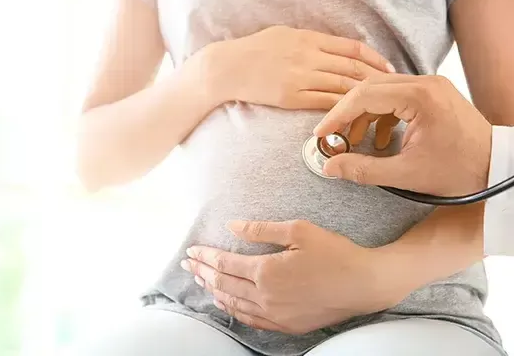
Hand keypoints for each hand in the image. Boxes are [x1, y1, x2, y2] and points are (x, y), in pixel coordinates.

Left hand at [180, 220, 406, 334]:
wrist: (365, 284)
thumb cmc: (335, 253)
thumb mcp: (299, 230)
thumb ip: (261, 230)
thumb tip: (232, 227)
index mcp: (266, 271)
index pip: (224, 263)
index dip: (205, 256)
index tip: (191, 250)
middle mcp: (265, 295)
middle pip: (223, 284)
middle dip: (202, 272)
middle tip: (186, 264)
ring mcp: (275, 313)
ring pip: (233, 303)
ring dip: (213, 290)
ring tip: (199, 281)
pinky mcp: (286, 324)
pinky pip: (250, 319)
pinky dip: (233, 309)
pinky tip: (225, 303)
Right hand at [187, 25, 394, 109]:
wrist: (228, 68)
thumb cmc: (254, 50)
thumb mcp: (284, 34)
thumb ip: (310, 41)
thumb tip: (332, 48)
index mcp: (308, 38)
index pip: (351, 48)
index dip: (374, 58)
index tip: (388, 68)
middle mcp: (308, 56)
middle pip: (352, 68)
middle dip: (377, 79)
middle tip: (395, 89)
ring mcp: (301, 78)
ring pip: (342, 87)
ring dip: (365, 97)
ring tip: (381, 105)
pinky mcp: (292, 97)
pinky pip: (324, 103)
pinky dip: (343, 109)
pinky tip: (356, 114)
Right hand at [313, 74, 491, 195]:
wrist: (498, 168)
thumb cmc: (459, 171)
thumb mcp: (407, 175)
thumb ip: (363, 170)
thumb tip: (330, 167)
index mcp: (420, 97)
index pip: (364, 96)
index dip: (337, 116)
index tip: (322, 134)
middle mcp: (425, 83)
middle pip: (369, 88)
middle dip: (346, 113)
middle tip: (332, 137)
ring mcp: (430, 86)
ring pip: (380, 91)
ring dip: (363, 115)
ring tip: (354, 142)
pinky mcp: (432, 94)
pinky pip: (395, 96)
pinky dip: (381, 116)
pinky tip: (381, 141)